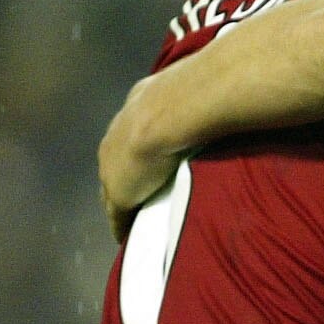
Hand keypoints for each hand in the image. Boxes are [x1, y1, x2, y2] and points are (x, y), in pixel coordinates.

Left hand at [98, 76, 184, 242]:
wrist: (168, 113)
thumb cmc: (182, 97)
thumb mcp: (179, 88)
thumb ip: (187, 94)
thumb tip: (211, 86)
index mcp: (129, 115)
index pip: (126, 141)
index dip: (135, 154)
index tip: (145, 165)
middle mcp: (113, 140)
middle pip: (113, 167)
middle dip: (123, 179)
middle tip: (137, 195)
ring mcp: (112, 169)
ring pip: (111, 193)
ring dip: (122, 203)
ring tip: (134, 217)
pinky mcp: (119, 194)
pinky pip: (117, 216)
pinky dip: (122, 225)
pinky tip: (127, 237)